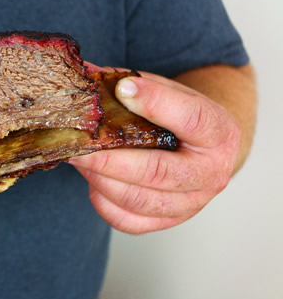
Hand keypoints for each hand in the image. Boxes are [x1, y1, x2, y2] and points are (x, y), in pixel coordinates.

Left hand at [68, 70, 240, 233]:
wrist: (201, 149)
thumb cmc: (179, 118)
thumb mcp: (168, 92)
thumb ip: (135, 84)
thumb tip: (87, 76)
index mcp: (219, 133)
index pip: (192, 118)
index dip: (156, 102)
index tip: (123, 88)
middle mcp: (212, 173)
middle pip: (158, 172)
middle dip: (111, 160)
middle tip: (79, 144)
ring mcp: (191, 203)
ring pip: (139, 200)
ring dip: (101, 180)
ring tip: (79, 160)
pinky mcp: (168, 221)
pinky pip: (128, 221)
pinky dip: (103, 202)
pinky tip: (93, 181)